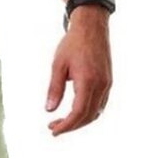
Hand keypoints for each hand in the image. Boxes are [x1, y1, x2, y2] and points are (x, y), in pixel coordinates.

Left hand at [45, 5, 112, 135]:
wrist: (92, 27)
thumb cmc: (73, 44)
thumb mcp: (58, 66)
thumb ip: (54, 89)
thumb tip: (49, 110)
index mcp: (88, 81)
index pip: (78, 113)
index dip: (66, 126)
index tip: (53, 130)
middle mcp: (101, 85)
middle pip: (88, 117)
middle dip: (71, 126)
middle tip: (53, 127)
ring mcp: (107, 84)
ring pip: (96, 113)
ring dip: (79, 121)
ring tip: (62, 121)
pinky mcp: (108, 82)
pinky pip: (100, 104)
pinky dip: (88, 113)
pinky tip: (75, 112)